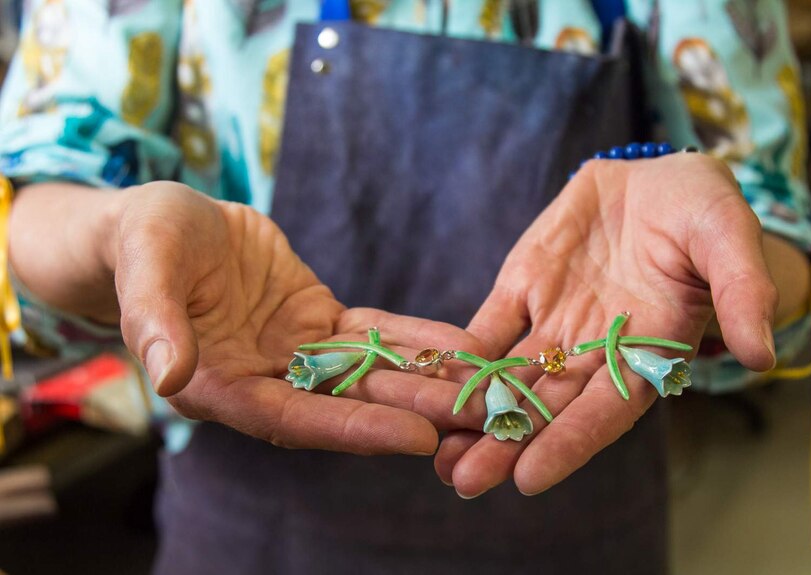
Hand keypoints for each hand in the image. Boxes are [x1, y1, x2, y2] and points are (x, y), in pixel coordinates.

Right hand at [11, 180, 484, 454]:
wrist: (165, 223)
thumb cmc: (142, 242)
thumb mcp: (146, 267)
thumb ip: (156, 321)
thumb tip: (169, 376)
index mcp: (217, 386)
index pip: (291, 419)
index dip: (351, 429)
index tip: (415, 439)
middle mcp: (263, 380)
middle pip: (344, 405)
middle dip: (410, 411)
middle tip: (477, 420)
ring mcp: (294, 352)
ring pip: (367, 373)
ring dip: (426, 381)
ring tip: (486, 389)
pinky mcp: (316, 320)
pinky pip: (372, 333)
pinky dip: (415, 340)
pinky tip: (463, 346)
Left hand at [435, 154, 779, 496]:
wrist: (653, 176)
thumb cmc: (702, 208)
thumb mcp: (727, 237)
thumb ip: (741, 291)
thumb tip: (762, 352)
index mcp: (648, 350)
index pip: (607, 408)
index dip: (571, 442)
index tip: (530, 478)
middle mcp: (596, 348)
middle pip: (549, 406)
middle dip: (508, 444)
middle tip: (466, 482)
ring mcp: (554, 320)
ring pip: (511, 377)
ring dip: (475, 412)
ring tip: (436, 452)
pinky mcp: (521, 288)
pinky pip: (488, 325)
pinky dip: (460, 353)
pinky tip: (429, 378)